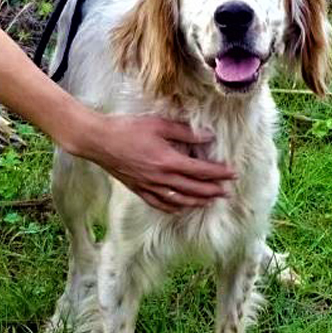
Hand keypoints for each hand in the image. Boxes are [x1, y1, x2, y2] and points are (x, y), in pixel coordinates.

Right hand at [77, 114, 234, 212]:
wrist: (99, 141)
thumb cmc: (127, 129)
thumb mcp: (158, 124)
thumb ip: (185, 131)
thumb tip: (208, 135)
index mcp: (168, 161)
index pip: (201, 170)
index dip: (219, 173)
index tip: (232, 174)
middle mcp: (161, 178)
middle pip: (194, 189)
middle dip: (213, 191)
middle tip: (227, 192)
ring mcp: (149, 186)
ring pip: (179, 200)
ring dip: (197, 202)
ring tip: (210, 201)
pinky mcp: (138, 189)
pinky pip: (160, 204)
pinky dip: (174, 208)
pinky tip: (181, 208)